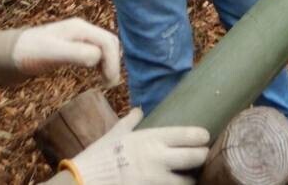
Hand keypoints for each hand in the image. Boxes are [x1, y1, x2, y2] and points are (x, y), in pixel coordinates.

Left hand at [11, 18, 120, 86]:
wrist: (3, 55)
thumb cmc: (26, 53)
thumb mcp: (51, 53)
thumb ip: (76, 53)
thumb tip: (98, 59)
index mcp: (80, 29)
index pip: (107, 41)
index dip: (113, 62)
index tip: (109, 83)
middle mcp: (80, 32)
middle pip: (108, 43)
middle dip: (114, 62)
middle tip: (109, 85)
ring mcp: (75, 40)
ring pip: (102, 49)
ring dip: (108, 63)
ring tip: (105, 83)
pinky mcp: (68, 50)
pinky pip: (92, 54)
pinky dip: (99, 64)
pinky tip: (95, 76)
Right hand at [67, 108, 209, 184]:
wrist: (83, 183)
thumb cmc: (98, 157)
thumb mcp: (115, 135)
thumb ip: (130, 122)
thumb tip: (139, 110)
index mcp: (152, 139)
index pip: (190, 135)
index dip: (201, 137)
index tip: (204, 137)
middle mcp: (159, 158)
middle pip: (196, 157)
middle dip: (201, 157)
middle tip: (201, 156)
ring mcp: (157, 180)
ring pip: (189, 181)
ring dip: (190, 179)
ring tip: (188, 176)